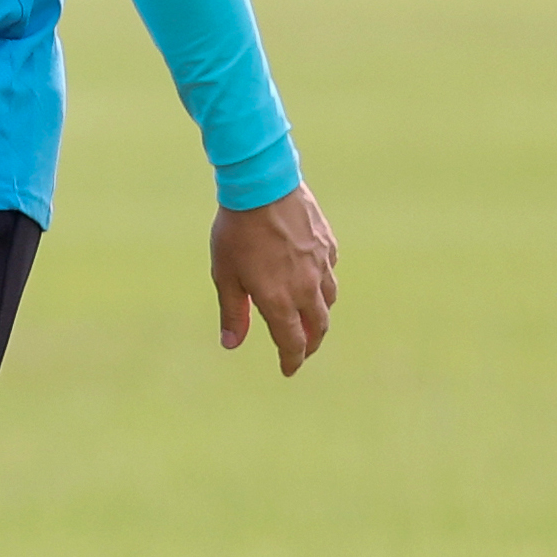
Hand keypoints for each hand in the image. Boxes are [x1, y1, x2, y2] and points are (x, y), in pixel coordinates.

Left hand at [210, 184, 338, 376]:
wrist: (262, 186)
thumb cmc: (236, 230)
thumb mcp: (226, 274)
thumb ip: (233, 312)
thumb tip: (232, 345)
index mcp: (280, 300)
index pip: (293, 343)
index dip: (291, 360)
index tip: (288, 370)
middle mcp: (306, 287)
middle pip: (318, 327)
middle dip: (310, 344)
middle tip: (301, 351)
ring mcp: (321, 265)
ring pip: (329, 301)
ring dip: (320, 316)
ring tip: (310, 319)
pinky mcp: (327, 244)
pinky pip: (330, 272)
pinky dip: (324, 284)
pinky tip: (314, 279)